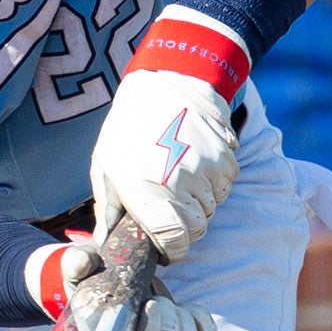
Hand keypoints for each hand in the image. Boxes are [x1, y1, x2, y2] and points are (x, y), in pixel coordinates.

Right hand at [34, 240, 216, 330]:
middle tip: (155, 299)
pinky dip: (203, 324)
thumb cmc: (97, 277)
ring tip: (167, 303)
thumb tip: (81, 263)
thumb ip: (79, 262)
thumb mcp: (84, 266)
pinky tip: (186, 309)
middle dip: (168, 318)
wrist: (117, 280)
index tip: (150, 302)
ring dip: (183, 320)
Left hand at [89, 66, 238, 262]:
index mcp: (145, 190)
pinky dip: (213, 183)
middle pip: (197, 229)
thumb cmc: (127, 127)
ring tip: (178, 178)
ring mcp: (206, 170)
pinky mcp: (225, 157)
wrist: (165, 81)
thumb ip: (108, 208)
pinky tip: (194, 164)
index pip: (176, 242)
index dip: (173, 249)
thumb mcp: (105, 166)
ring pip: (212, 208)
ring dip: (199, 202)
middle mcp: (180, 184)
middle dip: (185, 227)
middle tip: (170, 209)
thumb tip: (105, 242)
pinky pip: (224, 186)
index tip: (167, 245)